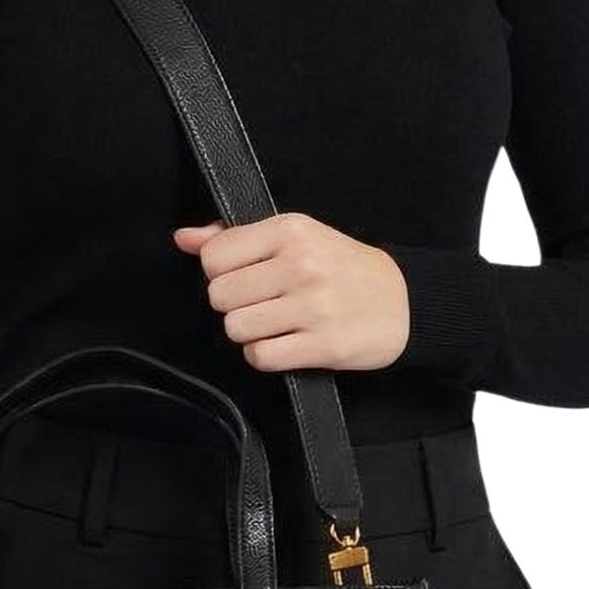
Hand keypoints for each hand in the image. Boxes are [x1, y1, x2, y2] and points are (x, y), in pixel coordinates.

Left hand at [173, 212, 409, 371]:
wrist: (405, 302)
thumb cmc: (343, 267)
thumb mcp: (296, 237)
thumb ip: (236, 237)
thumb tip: (184, 238)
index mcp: (290, 231)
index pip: (214, 257)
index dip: (220, 273)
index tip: (245, 277)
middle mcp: (301, 265)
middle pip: (220, 296)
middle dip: (234, 305)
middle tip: (262, 304)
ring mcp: (313, 306)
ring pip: (236, 329)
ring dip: (249, 333)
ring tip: (275, 324)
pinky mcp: (323, 345)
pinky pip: (261, 357)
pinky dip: (266, 356)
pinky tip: (286, 344)